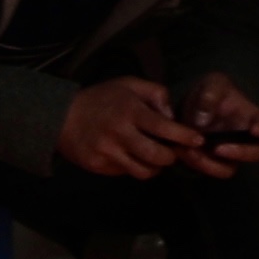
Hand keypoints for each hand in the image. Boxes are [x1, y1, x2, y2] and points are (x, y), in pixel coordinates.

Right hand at [51, 76, 199, 180]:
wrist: (61, 116)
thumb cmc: (100, 98)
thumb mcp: (128, 84)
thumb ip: (156, 94)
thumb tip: (172, 115)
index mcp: (130, 111)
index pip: (165, 127)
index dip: (184, 136)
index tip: (198, 141)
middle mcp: (119, 134)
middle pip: (157, 156)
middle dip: (171, 157)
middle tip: (172, 152)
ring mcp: (107, 152)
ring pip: (143, 171)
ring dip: (154, 167)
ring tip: (153, 157)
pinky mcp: (98, 166)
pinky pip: (125, 173)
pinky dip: (133, 167)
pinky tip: (130, 156)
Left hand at [173, 84, 258, 172]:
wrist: (188, 105)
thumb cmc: (210, 92)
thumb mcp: (211, 84)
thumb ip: (210, 95)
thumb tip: (203, 121)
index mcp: (254, 118)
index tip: (257, 129)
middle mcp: (247, 140)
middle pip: (257, 154)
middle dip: (240, 154)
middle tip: (218, 148)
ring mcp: (229, 154)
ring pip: (228, 169)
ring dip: (210, 163)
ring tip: (191, 151)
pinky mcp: (210, 162)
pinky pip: (207, 170)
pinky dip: (195, 164)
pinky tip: (183, 151)